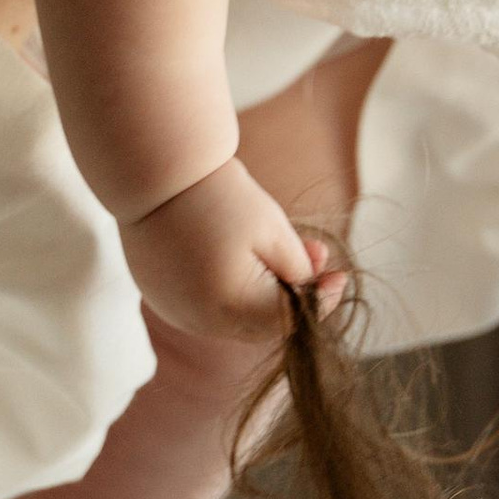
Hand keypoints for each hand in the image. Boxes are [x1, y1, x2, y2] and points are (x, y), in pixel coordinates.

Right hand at [123, 155, 329, 340]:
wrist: (156, 174)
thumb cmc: (222, 197)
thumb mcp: (274, 231)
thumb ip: (298, 270)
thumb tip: (311, 293)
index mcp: (232, 307)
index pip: (292, 322)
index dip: (322, 302)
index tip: (341, 276)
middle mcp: (200, 321)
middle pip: (263, 324)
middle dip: (294, 293)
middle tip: (317, 257)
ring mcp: (176, 312)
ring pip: (234, 317)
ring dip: (262, 293)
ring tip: (276, 249)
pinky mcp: (160, 297)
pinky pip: (205, 306)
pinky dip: (229, 290)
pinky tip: (237, 256)